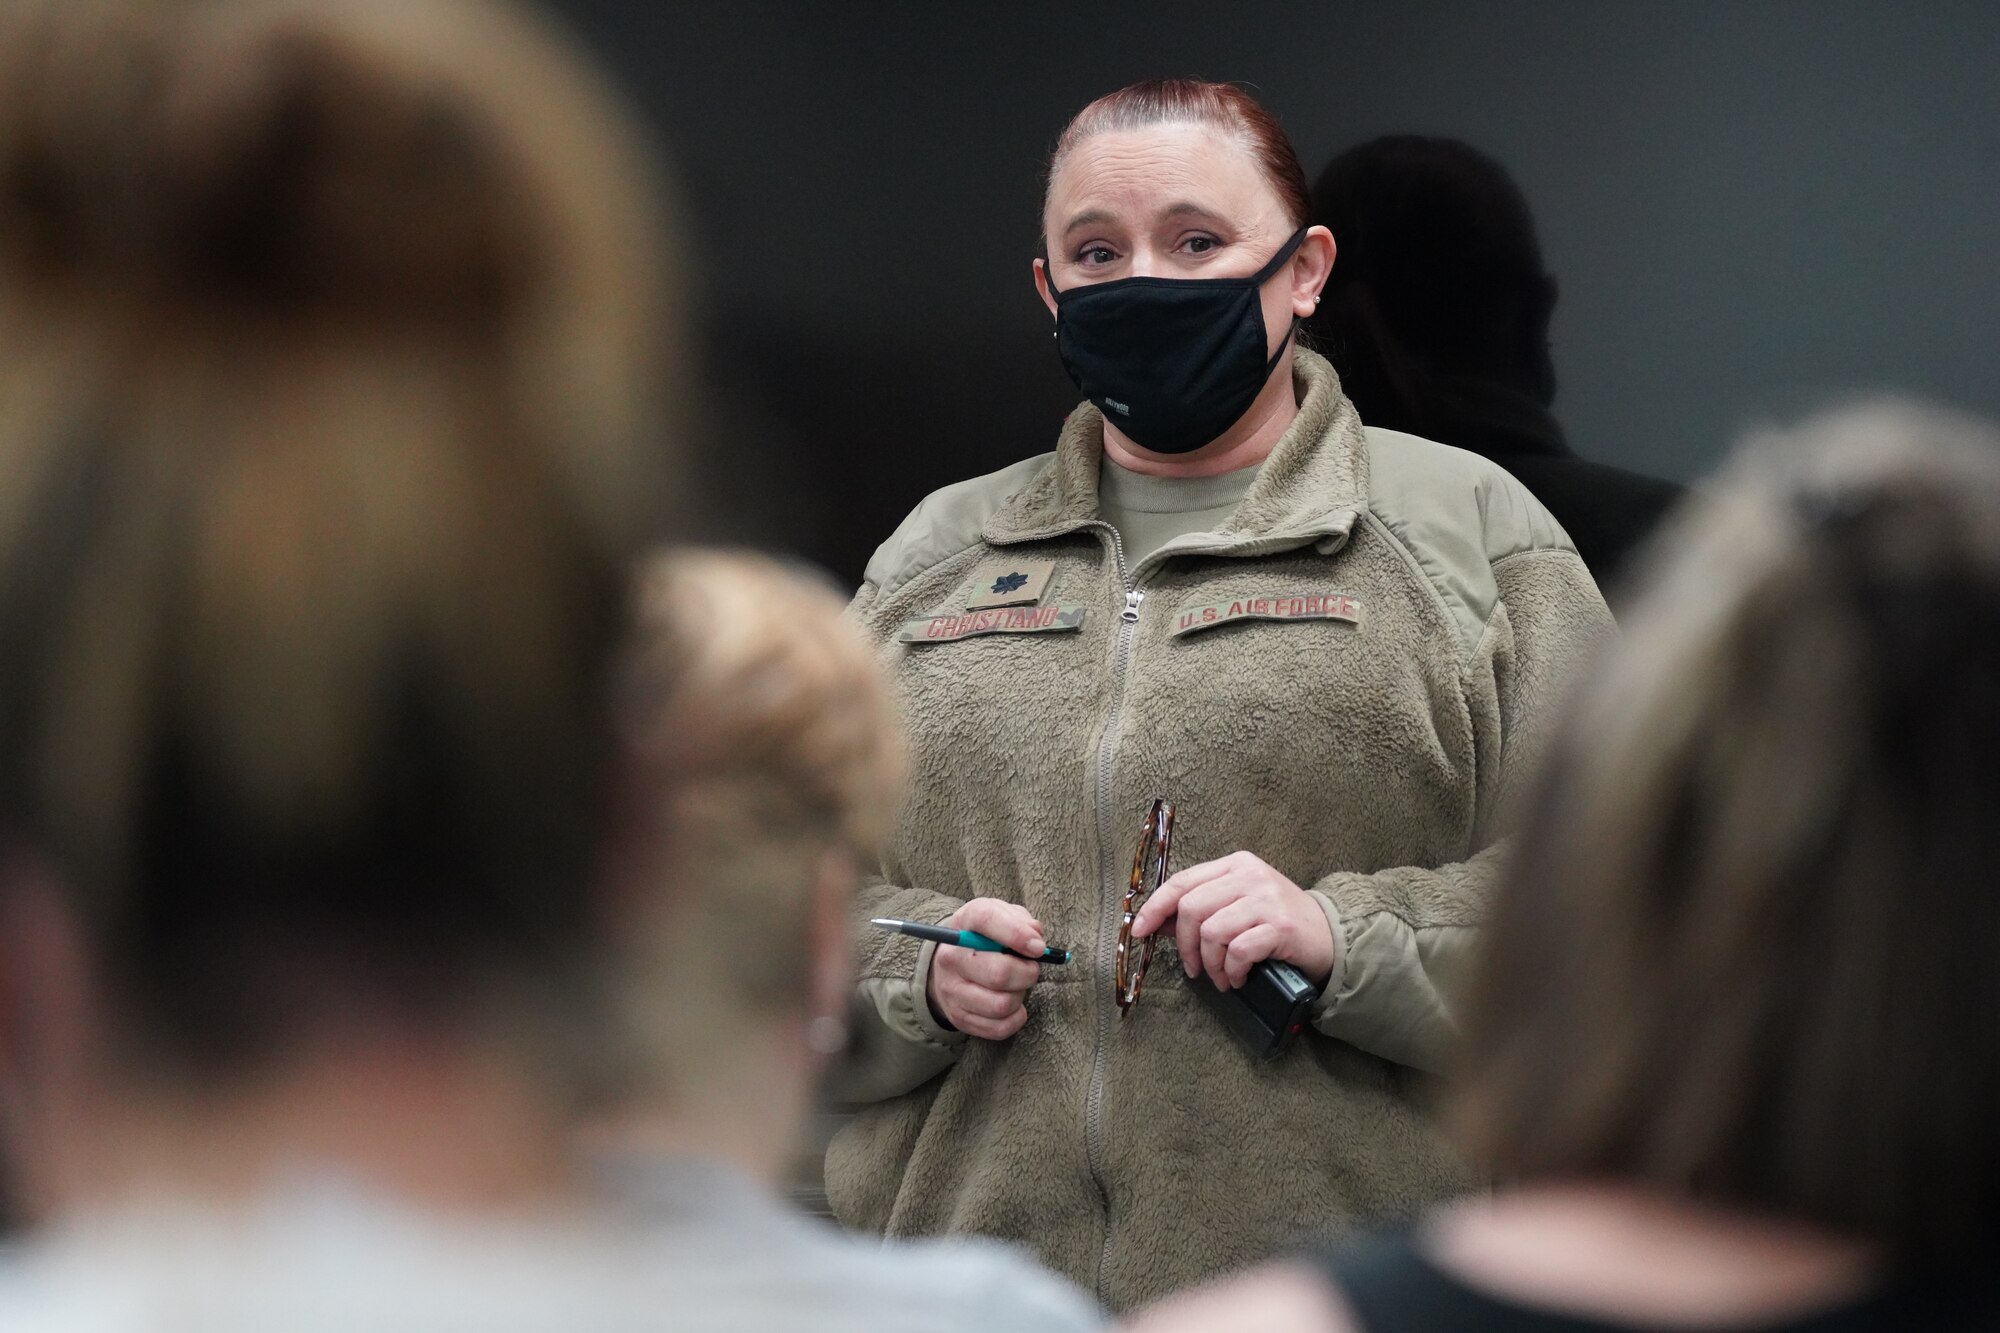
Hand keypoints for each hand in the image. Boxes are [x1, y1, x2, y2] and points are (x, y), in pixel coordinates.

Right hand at [923, 898, 1043, 1039]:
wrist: (951, 963)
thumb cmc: (986, 937)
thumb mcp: (1003, 915)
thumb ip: (1022, 920)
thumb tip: (1035, 939)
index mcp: (965, 922)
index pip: (987, 920)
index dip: (1017, 934)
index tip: (1038, 948)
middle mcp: (952, 956)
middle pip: (999, 973)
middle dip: (1027, 974)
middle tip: (1031, 970)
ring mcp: (952, 989)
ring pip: (1001, 1005)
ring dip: (1020, 996)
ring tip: (1017, 987)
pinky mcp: (958, 1017)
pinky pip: (999, 1028)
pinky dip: (1016, 1018)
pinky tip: (1013, 1005)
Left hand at [1129, 851, 1334, 989]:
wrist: (1331, 937)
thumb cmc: (1278, 923)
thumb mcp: (1239, 905)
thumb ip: (1203, 909)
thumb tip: (1158, 923)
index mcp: (1235, 865)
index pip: (1182, 881)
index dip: (1155, 908)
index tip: (1140, 931)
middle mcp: (1249, 876)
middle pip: (1192, 908)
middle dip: (1185, 946)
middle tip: (1193, 969)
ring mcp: (1266, 899)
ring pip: (1212, 932)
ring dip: (1210, 965)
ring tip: (1221, 978)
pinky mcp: (1280, 927)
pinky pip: (1237, 951)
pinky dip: (1231, 971)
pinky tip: (1238, 978)